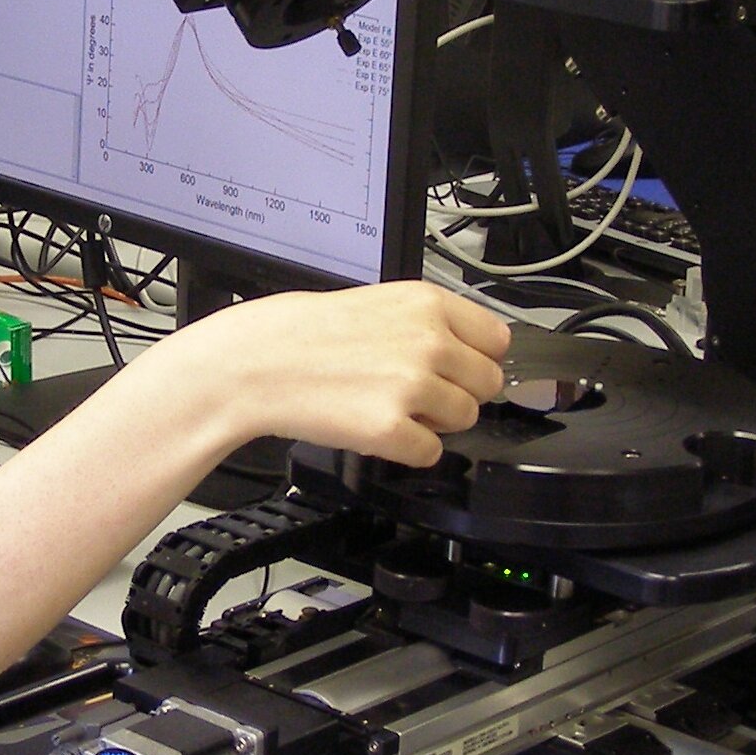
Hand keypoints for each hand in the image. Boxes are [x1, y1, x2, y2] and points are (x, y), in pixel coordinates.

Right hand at [184, 281, 509, 467]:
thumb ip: (435, 323)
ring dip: (434, 421)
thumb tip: (481, 351)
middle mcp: (429, 342)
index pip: (498, 341)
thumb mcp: (384, 302)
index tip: (461, 367)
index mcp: (430, 304)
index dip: (478, 359)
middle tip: (420, 391)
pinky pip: (431, 453)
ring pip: (465, 419)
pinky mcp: (392, 429)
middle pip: (488, 384)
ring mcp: (413, 386)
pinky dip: (408, 449)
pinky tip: (378, 426)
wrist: (257, 362)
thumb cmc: (311, 333)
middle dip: (459, 392)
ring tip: (391, 404)